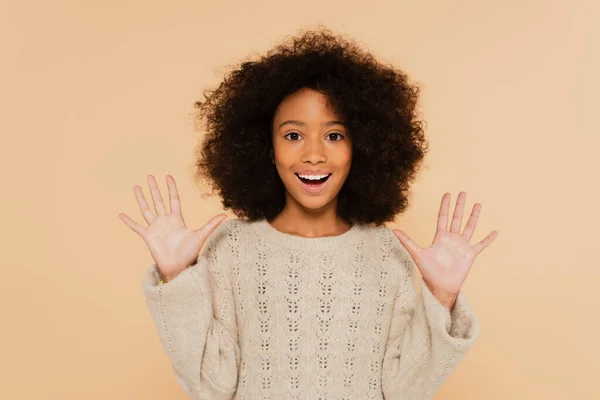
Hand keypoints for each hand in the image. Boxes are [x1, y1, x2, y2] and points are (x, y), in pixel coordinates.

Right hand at [119, 174, 226, 281]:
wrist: (179, 267)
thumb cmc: (189, 253)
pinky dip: (129, 221)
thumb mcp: (200, 236)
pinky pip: (136, 227)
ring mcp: (155, 228)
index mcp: (177, 219)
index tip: (168, 176)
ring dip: (141, 199)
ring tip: (136, 187)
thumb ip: (211, 224)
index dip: (171, 188)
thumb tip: (225, 215)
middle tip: (149, 175)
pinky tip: (121, 214)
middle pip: (158, 200)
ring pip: (146, 209)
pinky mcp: (148, 236)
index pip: (173, 199)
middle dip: (154, 188)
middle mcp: (165, 221)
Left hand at [392, 192, 497, 307]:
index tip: (447, 194)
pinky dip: (488, 239)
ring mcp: (461, 246)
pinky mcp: (470, 254)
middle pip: (457, 218)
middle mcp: (451, 239)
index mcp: (440, 237)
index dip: (445, 206)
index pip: (443, 217)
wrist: (441, 287)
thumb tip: (393, 230)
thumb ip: (407, 241)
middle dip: (460, 206)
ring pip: (469, 227)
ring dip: (473, 217)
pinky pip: (481, 245)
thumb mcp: (417, 254)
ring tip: (477, 205)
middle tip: (463, 192)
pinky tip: (494, 232)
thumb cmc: (428, 272)